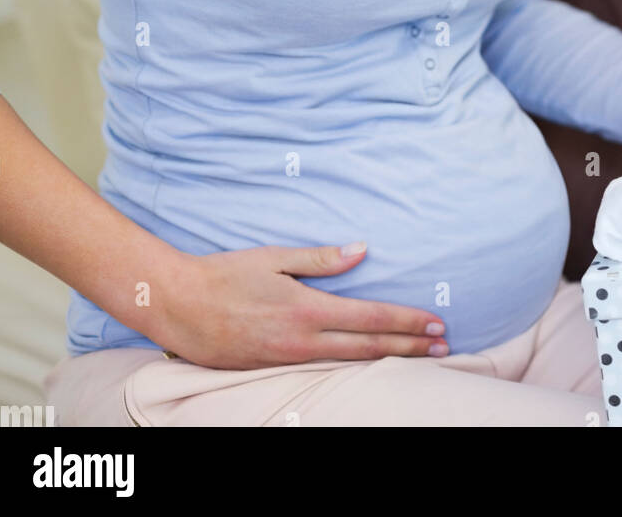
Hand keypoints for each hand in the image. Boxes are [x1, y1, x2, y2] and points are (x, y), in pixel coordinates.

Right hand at [157, 243, 448, 369]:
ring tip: (417, 356)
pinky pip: (324, 369)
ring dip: (388, 359)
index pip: (370, 320)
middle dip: (409, 348)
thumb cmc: (226, 274)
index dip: (407, 323)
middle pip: (369, 349)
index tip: (436, 324)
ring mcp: (288, 360)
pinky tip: (368, 363)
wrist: (178, 306)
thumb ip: (321, 259)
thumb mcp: (275, 257)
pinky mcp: (273, 370)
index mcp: (307, 310)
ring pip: (349, 364)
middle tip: (443, 347)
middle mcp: (302, 341)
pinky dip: (354, 366)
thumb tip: (362, 250)